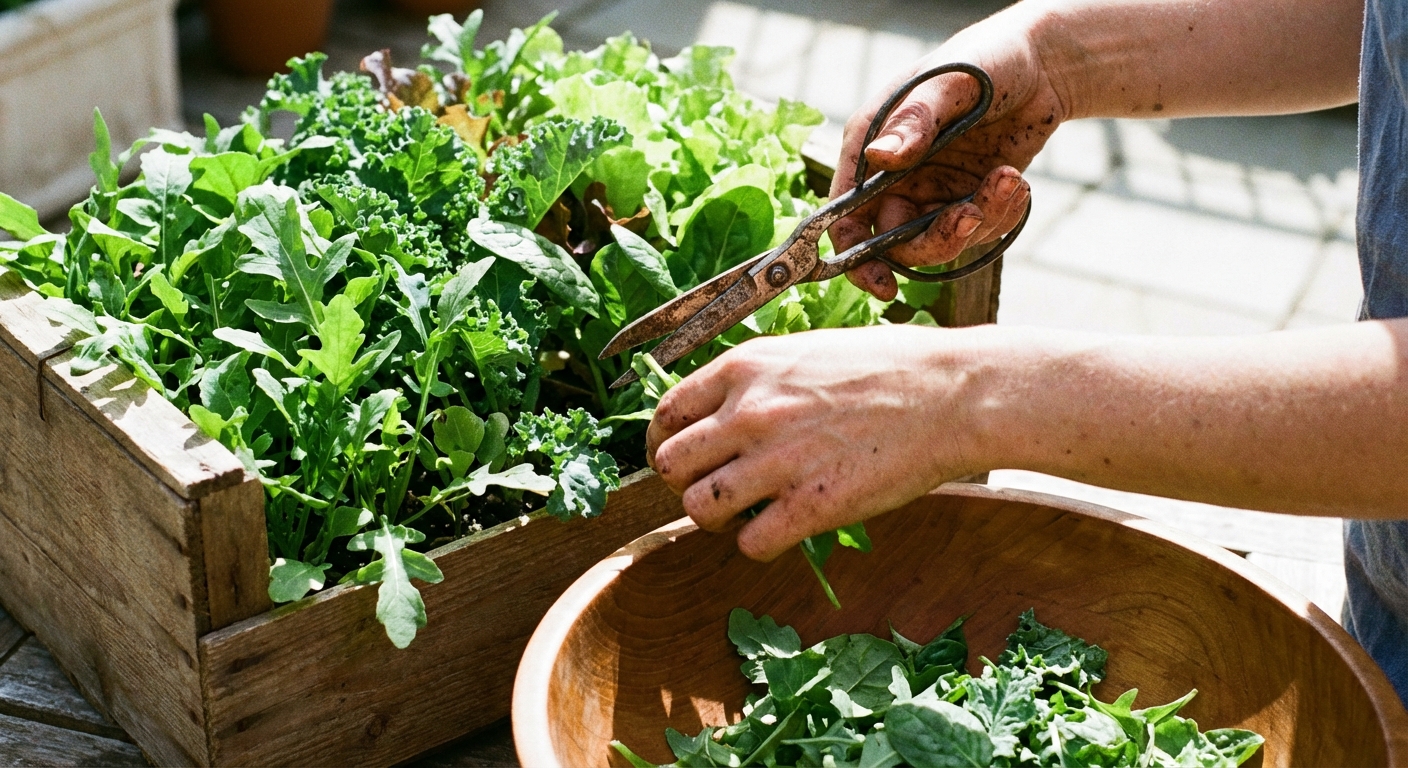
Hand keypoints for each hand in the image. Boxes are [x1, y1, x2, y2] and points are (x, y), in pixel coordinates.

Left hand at [645, 326, 990, 560]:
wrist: (950, 393)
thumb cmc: (889, 366)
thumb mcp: (806, 350)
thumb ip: (757, 379)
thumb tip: (721, 409)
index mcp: (744, 368)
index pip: (666, 413)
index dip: (666, 441)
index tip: (681, 456)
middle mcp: (749, 412)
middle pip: (669, 465)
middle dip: (684, 483)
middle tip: (713, 488)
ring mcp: (778, 461)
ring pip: (698, 508)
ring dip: (715, 518)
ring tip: (745, 513)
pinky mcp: (811, 507)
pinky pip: (750, 544)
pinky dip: (758, 544)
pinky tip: (782, 528)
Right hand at [830, 16, 1066, 299]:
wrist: (1040, 65)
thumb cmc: (983, 60)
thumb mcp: (948, 85)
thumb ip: (914, 122)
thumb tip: (881, 157)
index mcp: (869, 148)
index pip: (844, 215)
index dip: (854, 256)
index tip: (880, 284)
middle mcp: (894, 178)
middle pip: (896, 242)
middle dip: (937, 238)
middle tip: (972, 215)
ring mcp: (931, 192)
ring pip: (942, 241)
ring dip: (979, 221)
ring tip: (1009, 180)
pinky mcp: (967, 199)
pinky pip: (978, 231)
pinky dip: (1001, 215)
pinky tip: (1015, 183)